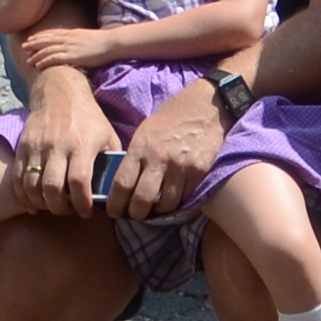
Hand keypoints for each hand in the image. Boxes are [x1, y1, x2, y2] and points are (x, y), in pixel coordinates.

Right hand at [11, 77, 113, 214]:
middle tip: (67, 210)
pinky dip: (23, 195)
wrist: (59, 92)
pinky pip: (18, 178)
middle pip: (52, 188)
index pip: (79, 182)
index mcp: (82, 144)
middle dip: (59, 208)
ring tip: (52, 206)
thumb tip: (115, 190)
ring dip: (41, 203)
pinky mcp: (23, 146)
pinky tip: (34, 203)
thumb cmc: (88, 118)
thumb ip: (112, 162)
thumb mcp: (108, 136)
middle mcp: (57, 145)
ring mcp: (37, 146)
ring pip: (32, 185)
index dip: (81, 203)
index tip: (85, 212)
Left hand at [104, 74, 225, 223]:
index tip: (114, 212)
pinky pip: (186, 197)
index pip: (122, 184)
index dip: (115, 204)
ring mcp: (180, 166)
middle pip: (142, 200)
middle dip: (136, 214)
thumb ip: (136, 156)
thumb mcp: (146, 131)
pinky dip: (179, 203)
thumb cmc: (172, 116)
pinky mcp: (199, 171)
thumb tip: (125, 183)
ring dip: (159, 211)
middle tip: (135, 215)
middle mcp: (159, 158)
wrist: (206, 105)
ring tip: (156, 209)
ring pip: (166, 204)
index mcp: (140, 147)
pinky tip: (175, 200)